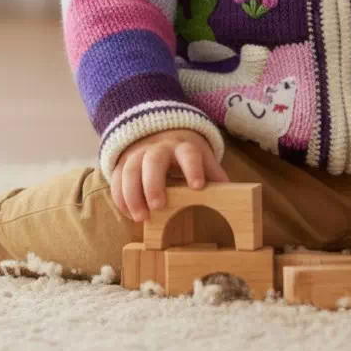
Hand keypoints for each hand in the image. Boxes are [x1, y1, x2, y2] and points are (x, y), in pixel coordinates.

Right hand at [110, 128, 228, 222]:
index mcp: (183, 146)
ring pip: (130, 170)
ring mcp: (138, 154)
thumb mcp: (202, 157)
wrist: (158, 133)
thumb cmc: (184, 153)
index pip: (189, 154)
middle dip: (154, 183)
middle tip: (159, 206)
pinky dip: (120, 198)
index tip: (198, 186)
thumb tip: (234, 193)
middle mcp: (158, 148)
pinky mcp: (122, 164)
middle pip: (153, 160)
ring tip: (141, 218)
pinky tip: (128, 214)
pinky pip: (116, 179)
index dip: (193, 168)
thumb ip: (213, 174)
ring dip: (133, 195)